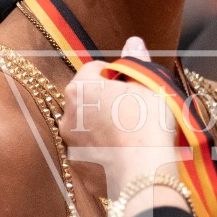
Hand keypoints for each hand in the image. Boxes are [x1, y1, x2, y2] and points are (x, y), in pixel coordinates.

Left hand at [61, 36, 180, 200]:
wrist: (144, 175)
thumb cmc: (148, 125)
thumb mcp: (149, 86)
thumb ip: (137, 61)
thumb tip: (133, 41)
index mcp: (80, 88)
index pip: (96, 69)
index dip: (118, 75)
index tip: (135, 86)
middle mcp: (67, 116)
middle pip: (89, 100)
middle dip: (108, 102)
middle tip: (137, 111)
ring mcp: (71, 146)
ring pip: (89, 128)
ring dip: (106, 128)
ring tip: (133, 136)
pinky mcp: (79, 170)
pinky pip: (93, 155)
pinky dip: (106, 153)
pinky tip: (127, 156)